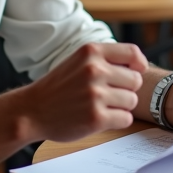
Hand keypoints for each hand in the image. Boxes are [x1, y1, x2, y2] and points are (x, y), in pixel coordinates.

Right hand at [13, 42, 147, 143]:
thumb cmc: (59, 87)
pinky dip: (117, 120)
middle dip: (126, 89)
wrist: (32, 111)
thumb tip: (140, 65)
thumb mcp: (78, 61)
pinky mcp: (96, 117)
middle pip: (136, 80)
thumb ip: (105, 59)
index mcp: (91, 52)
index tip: (136, 71)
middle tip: (107, 94)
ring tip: (101, 106)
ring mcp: (95, 94)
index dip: (139, 64)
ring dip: (121, 106)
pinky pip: (126, 118)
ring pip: (132, 101)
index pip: (132, 52)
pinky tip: (100, 118)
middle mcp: (94, 70)